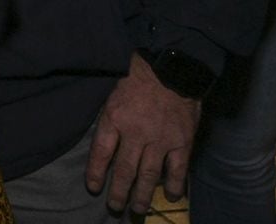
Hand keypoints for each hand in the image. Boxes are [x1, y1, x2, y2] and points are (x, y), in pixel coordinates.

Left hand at [85, 54, 200, 212]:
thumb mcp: (112, 93)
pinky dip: (176, 185)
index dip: (96, 172)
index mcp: (114, 118)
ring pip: (149, 175)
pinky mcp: (182, 141)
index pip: (101, 152)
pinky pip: (178, 169)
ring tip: (138, 209)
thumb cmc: (137, 76)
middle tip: (115, 207)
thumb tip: (105, 142)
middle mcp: (136, 133)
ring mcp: (160, 139)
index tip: (94, 187)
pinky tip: (173, 196)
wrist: (171, 67)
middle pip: (124, 170)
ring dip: (143, 194)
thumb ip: (110, 118)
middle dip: (119, 192)